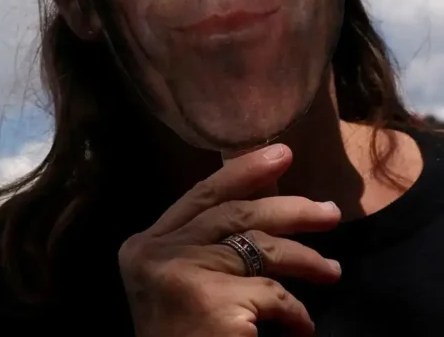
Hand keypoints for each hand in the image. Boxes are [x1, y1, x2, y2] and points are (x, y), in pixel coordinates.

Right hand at [118, 144, 341, 336]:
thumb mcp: (179, 282)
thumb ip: (203, 245)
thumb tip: (265, 202)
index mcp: (142, 244)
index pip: (198, 196)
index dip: (242, 172)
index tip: (282, 154)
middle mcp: (155, 252)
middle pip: (232, 213)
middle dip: (287, 207)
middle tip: (329, 211)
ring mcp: (180, 273)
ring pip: (258, 248)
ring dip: (305, 260)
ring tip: (332, 271)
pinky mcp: (210, 302)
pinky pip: (272, 295)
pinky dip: (296, 312)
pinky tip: (301, 328)